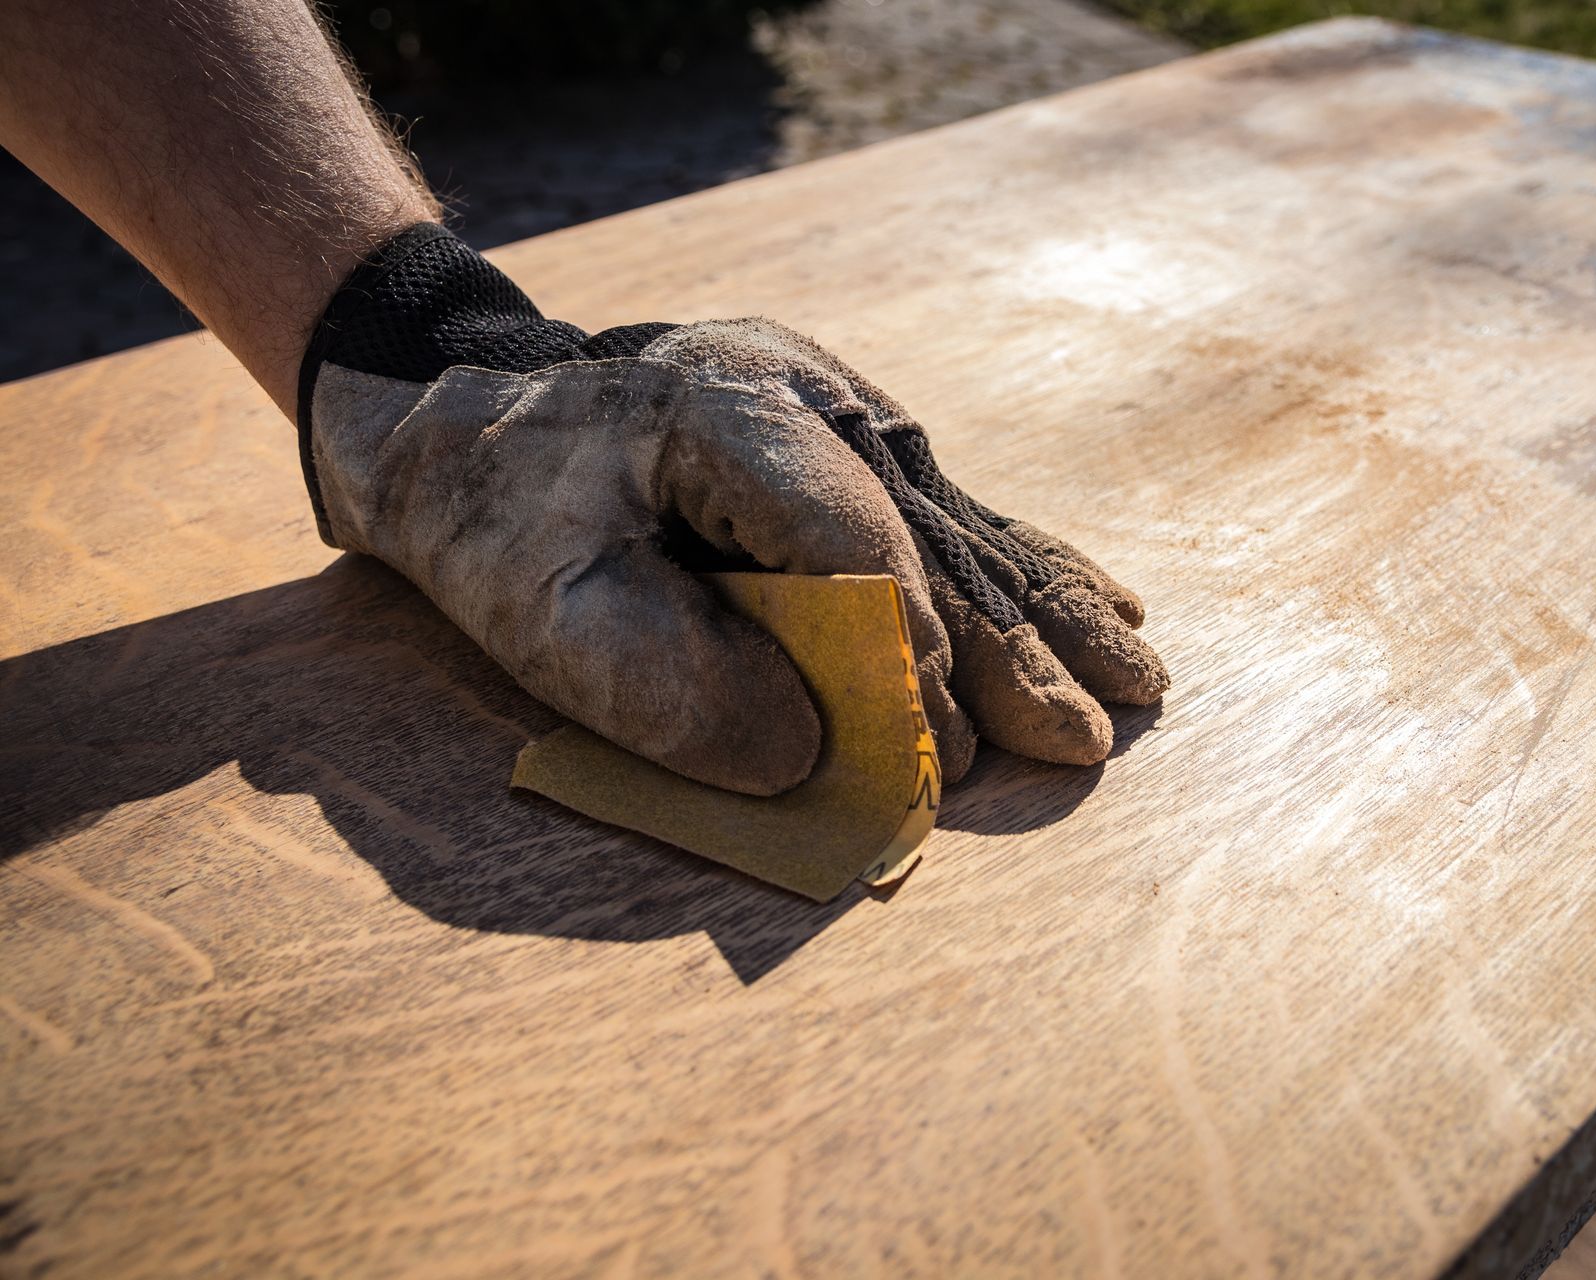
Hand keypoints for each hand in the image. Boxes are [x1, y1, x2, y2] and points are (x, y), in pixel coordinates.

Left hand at [300, 225, 1167, 793]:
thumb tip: (810, 755)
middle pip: (936, 535)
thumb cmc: (492, 508)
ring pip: (965, 522)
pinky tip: (1104, 602)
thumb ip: (662, 683)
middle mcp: (810, 394)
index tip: (943, 764)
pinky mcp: (847, 436)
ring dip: (1048, 614)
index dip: (910, 660)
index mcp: (731, 408)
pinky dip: (1027, 568)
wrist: (457, 401)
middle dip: (1012, 650)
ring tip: (1135, 685)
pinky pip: (954, 511)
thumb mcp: (534, 603)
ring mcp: (838, 406)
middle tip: (1082, 745)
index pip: (857, 546)